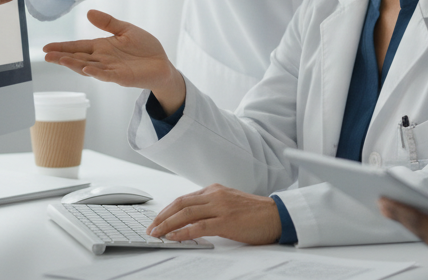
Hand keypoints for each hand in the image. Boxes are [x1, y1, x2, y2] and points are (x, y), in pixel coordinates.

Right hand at [42, 10, 185, 111]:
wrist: (162, 64)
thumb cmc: (144, 48)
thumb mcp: (126, 30)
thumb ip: (108, 23)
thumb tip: (88, 12)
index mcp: (102, 47)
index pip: (78, 47)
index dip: (63, 47)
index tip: (46, 47)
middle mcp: (103, 59)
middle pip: (78, 58)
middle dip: (62, 57)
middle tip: (46, 55)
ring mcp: (111, 69)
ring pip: (88, 67)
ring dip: (74, 64)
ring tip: (60, 60)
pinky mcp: (122, 77)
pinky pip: (106, 75)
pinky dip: (96, 72)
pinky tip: (86, 69)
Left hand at [146, 184, 282, 244]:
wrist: (277, 216)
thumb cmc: (256, 213)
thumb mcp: (230, 204)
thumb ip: (212, 207)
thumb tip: (192, 220)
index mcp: (216, 190)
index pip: (184, 199)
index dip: (167, 210)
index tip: (157, 220)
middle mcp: (216, 195)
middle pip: (180, 204)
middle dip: (162, 217)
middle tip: (151, 228)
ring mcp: (221, 207)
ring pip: (186, 213)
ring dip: (167, 224)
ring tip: (156, 233)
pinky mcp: (226, 221)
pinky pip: (199, 226)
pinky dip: (183, 232)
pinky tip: (173, 237)